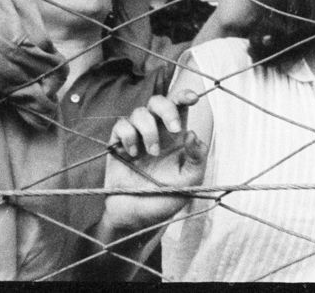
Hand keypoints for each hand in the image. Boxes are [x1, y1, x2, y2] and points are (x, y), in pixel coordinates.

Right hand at [103, 89, 206, 236]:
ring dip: (149, 130)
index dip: (185, 96)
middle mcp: (156, 132)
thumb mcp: (190, 180)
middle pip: (158, 101)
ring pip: (139, 112)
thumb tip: (192, 133)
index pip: (180, 106)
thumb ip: (196, 156)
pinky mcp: (117, 146)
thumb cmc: (166, 198)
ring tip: (152, 153)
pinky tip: (132, 154)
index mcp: (175, 136)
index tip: (193, 98)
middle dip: (167, 109)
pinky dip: (128, 135)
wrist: (136, 217)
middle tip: (174, 129)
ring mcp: (136, 137)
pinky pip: (120, 125)